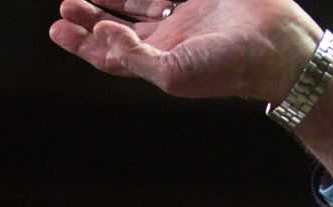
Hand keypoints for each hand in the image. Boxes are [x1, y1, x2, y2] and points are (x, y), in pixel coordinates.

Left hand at [48, 0, 321, 102]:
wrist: (274, 45)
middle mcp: (169, 38)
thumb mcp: (171, 74)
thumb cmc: (224, 68)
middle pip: (119, 28)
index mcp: (159, 63)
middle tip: (65, 6)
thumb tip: (102, 36)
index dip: (81, 44)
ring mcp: (186, 13)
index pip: (110, 56)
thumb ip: (132, 57)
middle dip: (89, 18)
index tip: (57, 29)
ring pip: (138, 2)